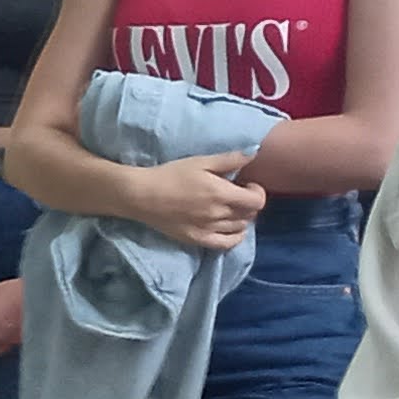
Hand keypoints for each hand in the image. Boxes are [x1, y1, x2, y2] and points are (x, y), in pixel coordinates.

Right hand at [123, 151, 263, 251]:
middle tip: (237, 194)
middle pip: (249, 214)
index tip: (247, 185)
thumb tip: (254, 154)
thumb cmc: (170, 175)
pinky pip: (226, 244)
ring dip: (242, 218)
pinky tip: (231, 229)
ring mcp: (208, 229)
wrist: (141, 195)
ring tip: (230, 209)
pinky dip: (235, 237)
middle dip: (248, 203)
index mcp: (221, 193)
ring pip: (240, 228)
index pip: (256, 201)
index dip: (257, 192)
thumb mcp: (200, 161)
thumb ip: (229, 159)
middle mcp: (218, 214)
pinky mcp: (197, 239)